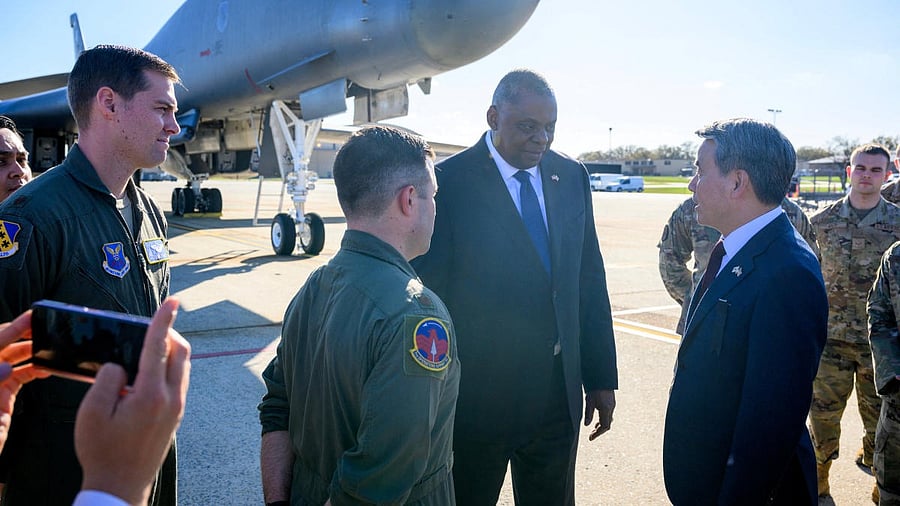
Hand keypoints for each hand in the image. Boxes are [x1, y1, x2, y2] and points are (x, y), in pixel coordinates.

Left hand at [0, 311, 49, 451]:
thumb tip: (6, 366)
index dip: (11, 329)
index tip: (30, 317)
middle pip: (3, 348)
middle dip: (24, 337)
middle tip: (46, 328)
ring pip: (14, 360)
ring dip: (33, 353)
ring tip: (49, 347)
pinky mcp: (3, 396)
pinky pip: (21, 376)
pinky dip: (35, 369)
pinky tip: (47, 368)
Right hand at [75, 298, 190, 504]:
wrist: (121, 485)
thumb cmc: (103, 451)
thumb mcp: (92, 413)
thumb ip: (107, 379)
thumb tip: (121, 364)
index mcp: (150, 394)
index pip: (159, 347)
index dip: (164, 320)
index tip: (173, 301)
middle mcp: (171, 398)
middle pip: (181, 351)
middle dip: (169, 333)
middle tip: (150, 325)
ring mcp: (178, 407)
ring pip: (182, 366)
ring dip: (170, 350)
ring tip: (147, 346)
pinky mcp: (176, 415)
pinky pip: (178, 380)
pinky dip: (168, 367)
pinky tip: (149, 370)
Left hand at [584, 389, 615, 440]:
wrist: (601, 377)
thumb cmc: (594, 389)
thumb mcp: (589, 402)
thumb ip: (588, 414)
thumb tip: (587, 425)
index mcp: (606, 410)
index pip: (604, 427)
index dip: (597, 434)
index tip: (590, 438)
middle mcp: (611, 408)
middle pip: (607, 424)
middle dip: (599, 430)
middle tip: (592, 434)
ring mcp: (612, 405)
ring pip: (608, 419)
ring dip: (602, 424)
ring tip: (594, 427)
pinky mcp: (611, 401)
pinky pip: (609, 413)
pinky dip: (603, 418)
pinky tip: (598, 416)